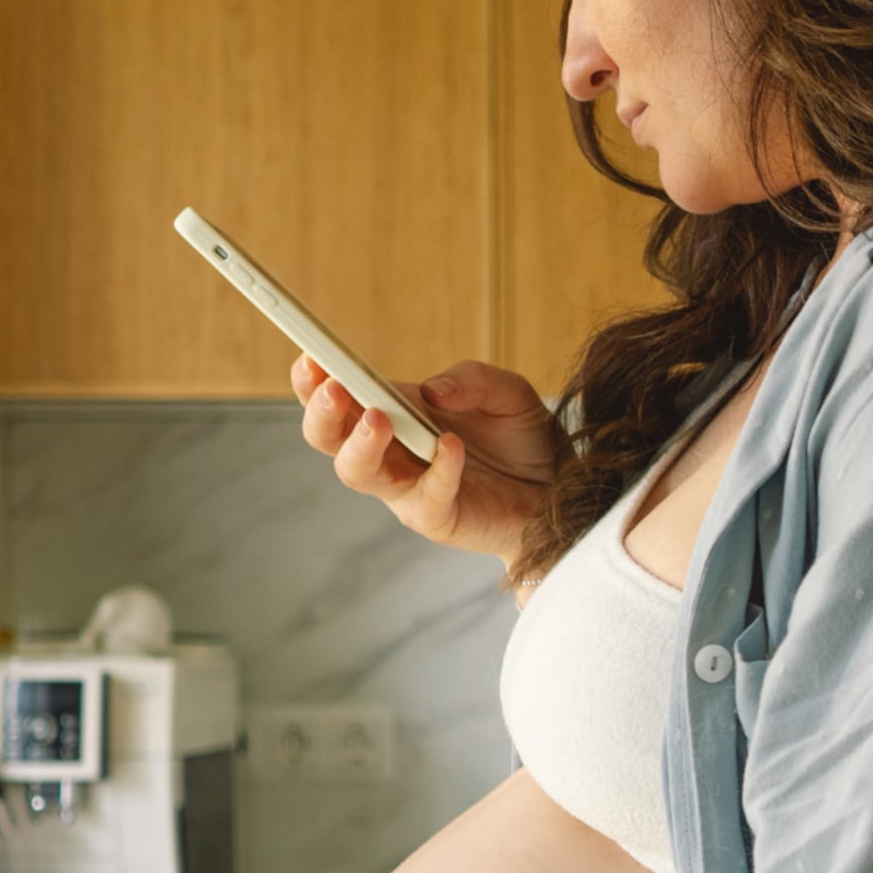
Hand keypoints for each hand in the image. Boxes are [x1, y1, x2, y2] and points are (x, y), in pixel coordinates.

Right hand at [292, 355, 566, 565]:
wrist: (562, 491)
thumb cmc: (525, 440)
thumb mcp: (507, 392)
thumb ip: (472, 379)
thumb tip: (433, 389)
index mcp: (395, 412)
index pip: (338, 395)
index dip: (316, 377)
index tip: (310, 354)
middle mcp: (391, 451)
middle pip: (328, 437)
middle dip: (322, 412)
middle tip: (334, 388)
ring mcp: (409, 488)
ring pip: (357, 473)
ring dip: (361, 443)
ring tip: (380, 417)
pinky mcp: (437, 518)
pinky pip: (425, 498)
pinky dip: (437, 470)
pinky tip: (453, 447)